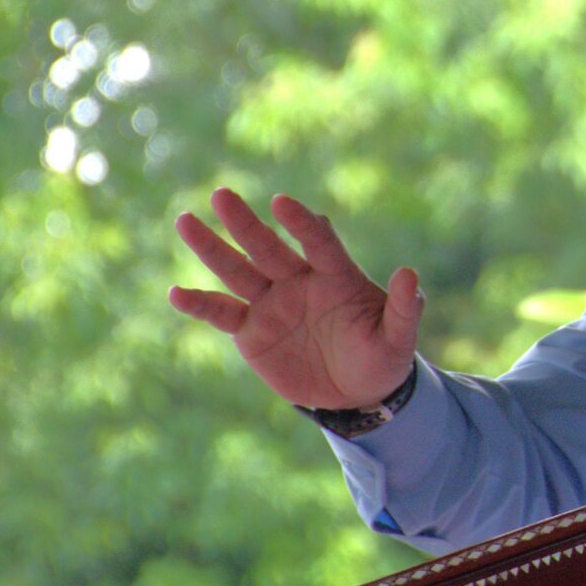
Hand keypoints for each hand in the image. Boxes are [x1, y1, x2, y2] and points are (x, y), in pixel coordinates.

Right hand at [168, 187, 422, 410]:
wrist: (357, 391)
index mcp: (336, 275)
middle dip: (245, 223)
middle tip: (222, 194)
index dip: (302, 224)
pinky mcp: (251, 331)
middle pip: (269, 247)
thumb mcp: (399, 339)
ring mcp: (272, 303)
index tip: (282, 203)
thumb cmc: (382, 357)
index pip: (318, 241)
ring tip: (186, 221)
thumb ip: (404, 308)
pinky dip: (200, 305)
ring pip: (238, 270)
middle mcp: (299, 280)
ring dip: (212, 248)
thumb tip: (410, 274)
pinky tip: (176, 293)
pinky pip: (222, 313)